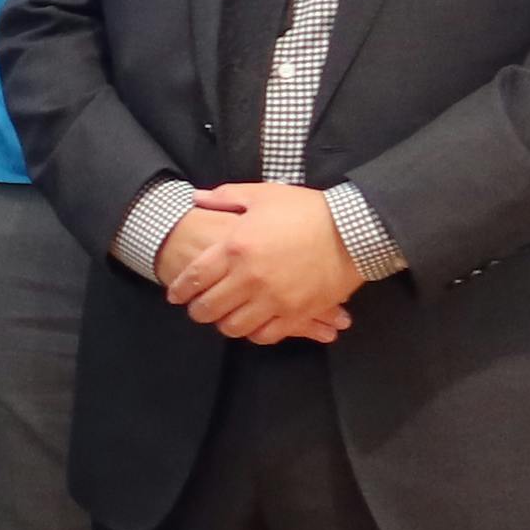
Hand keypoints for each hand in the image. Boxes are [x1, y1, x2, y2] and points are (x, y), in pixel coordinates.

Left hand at [158, 187, 356, 344]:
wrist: (353, 230)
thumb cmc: (306, 209)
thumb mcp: (263, 195)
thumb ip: (225, 197)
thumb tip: (195, 198)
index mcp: (235, 247)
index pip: (194, 278)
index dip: (180, 290)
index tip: (175, 296)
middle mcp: (249, 277)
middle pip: (208, 307)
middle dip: (198, 310)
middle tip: (198, 308)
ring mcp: (273, 299)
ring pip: (233, 326)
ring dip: (223, 323)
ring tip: (224, 317)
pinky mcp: (296, 313)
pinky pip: (265, 335)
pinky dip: (254, 333)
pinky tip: (252, 324)